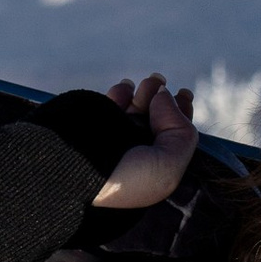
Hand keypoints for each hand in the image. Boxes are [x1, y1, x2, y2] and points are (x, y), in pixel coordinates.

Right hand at [90, 74, 201, 213]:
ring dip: (147, 91)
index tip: (184, 94)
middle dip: (164, 98)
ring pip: (138, 107)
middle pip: (157, 118)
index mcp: (153, 170)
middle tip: (162, 84)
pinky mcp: (96, 121)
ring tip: (147, 84)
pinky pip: (114, 101)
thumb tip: (165, 96)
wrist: (76, 167)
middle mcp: (136, 153)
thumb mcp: (170, 165)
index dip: (183, 115)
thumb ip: (180, 131)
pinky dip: (122, 91)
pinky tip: (124, 90)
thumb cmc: (124, 177)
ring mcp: (115, 136)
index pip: (174, 139)